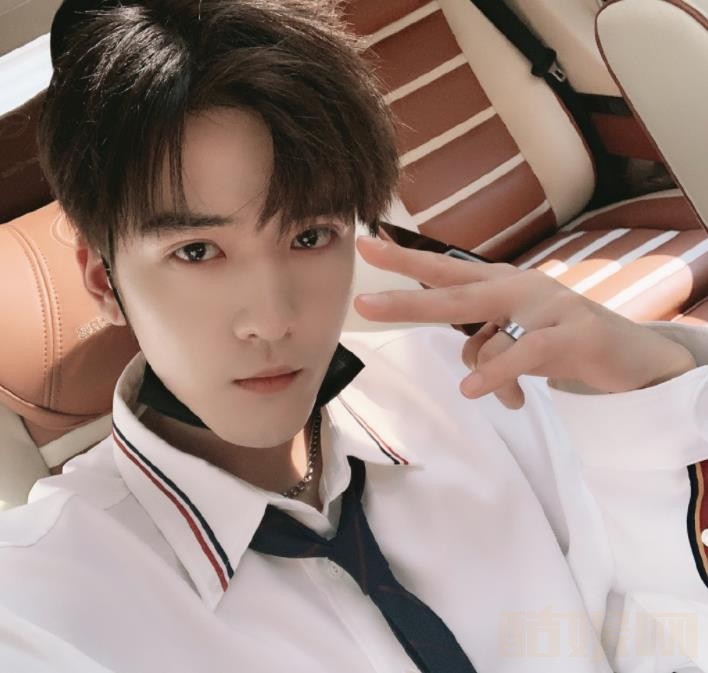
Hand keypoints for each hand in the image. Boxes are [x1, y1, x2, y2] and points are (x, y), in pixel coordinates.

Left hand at [353, 236, 696, 408]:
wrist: (629, 351)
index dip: (407, 260)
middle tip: (365, 302)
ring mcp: (548, 306)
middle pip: (455, 292)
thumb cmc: (561, 340)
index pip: (447, 269)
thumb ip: (486, 347)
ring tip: (496, 392)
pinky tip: (476, 390)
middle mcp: (520, 286)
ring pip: (487, 337)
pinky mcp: (573, 334)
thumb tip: (469, 376)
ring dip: (487, 373)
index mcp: (502, 283)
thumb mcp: (515, 340)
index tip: (367, 244)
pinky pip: (521, 356)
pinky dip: (496, 374)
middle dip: (408, 300)